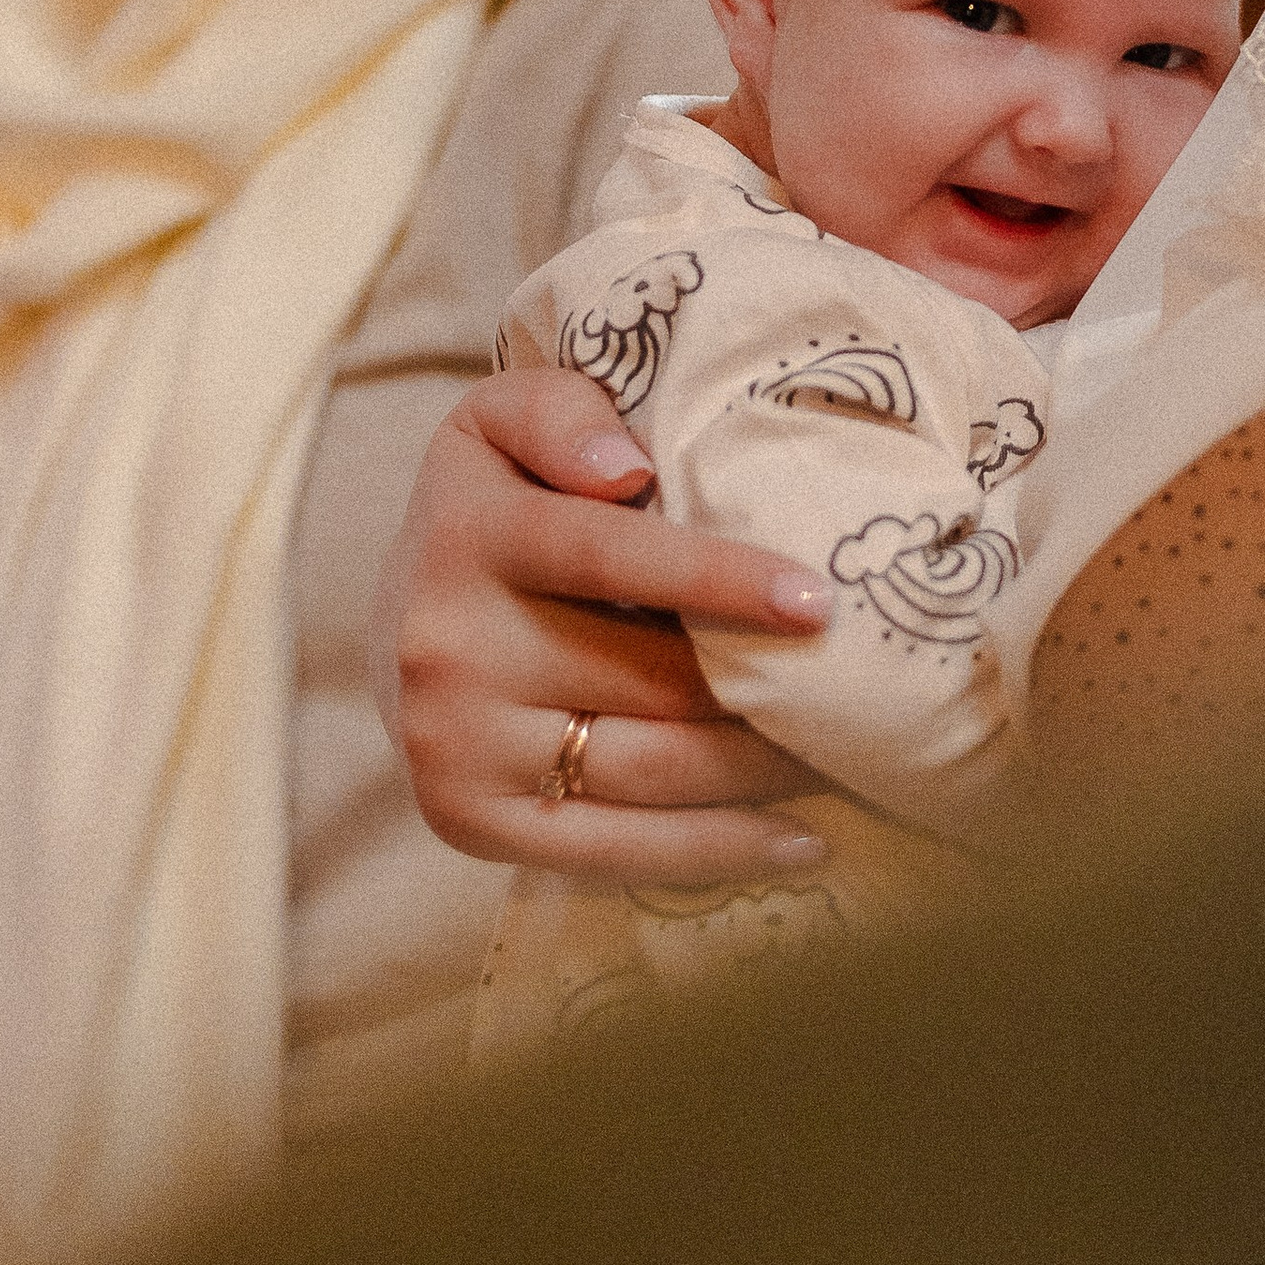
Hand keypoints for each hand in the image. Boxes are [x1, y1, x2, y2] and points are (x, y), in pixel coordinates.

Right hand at [372, 366, 833, 890]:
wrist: (393, 621)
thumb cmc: (493, 504)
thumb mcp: (503, 421)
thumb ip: (561, 410)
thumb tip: (623, 469)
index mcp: (469, 536)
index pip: (608, 555)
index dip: (718, 579)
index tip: (820, 603)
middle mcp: (450, 648)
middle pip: (650, 681)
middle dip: (770, 689)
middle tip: (870, 687)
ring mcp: (454, 746)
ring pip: (650, 772)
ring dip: (765, 771)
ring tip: (851, 753)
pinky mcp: (466, 822)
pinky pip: (615, 850)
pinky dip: (717, 853)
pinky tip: (803, 841)